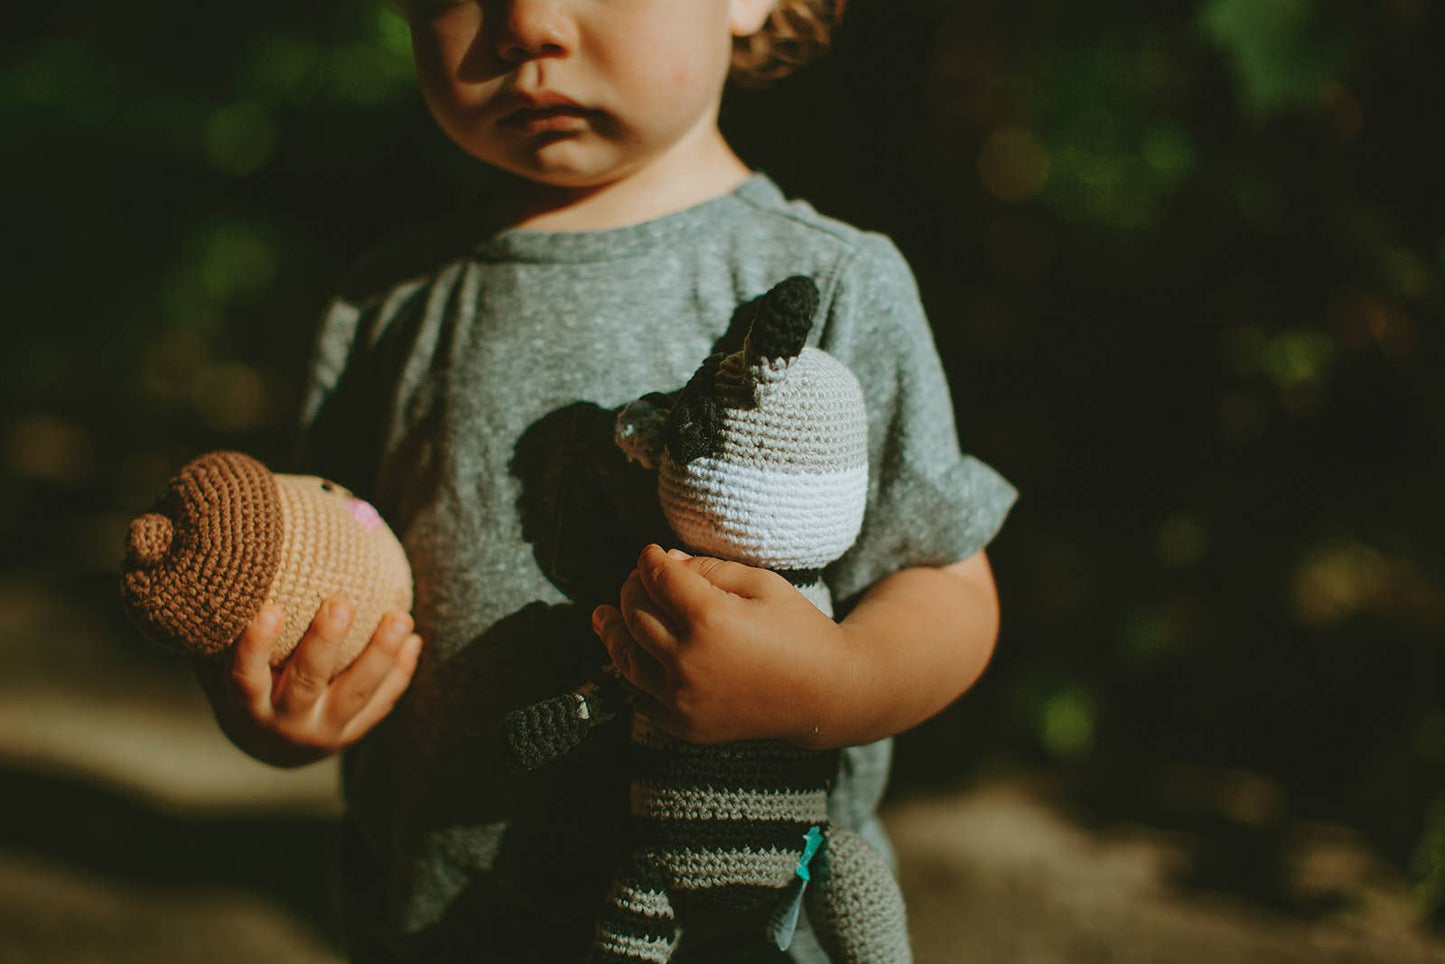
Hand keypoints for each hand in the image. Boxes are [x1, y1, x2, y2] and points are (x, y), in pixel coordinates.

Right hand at [193, 595, 421, 767]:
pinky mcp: (352, 734)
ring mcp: (323, 733)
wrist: (268, 747)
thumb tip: (226, 563)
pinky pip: (381, 703)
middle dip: (326, 642)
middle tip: (342, 601)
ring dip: (380, 654)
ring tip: (401, 617)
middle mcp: (284, 724)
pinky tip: (412, 640)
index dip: (254, 646)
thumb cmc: (246, 685)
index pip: (245, 677)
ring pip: (356, 693)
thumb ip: (225, 629)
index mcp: (245, 708)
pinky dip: (399, 671)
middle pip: (308, 682)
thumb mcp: (222, 667)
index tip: (268, 609)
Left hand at [592, 545, 855, 746]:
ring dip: (615, 631)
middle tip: (637, 579)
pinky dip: (631, 672)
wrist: (825, 693)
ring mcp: (683, 699)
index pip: (657, 578)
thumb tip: (665, 562)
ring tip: (606, 615)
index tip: (650, 552)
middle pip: (636, 614)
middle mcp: (688, 661)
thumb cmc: (798, 629)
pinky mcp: (685, 725)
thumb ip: (709, 569)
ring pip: (626, 657)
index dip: (649, 559)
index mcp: (709, 619)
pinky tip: (630, 654)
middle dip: (631, 589)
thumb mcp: (761, 584)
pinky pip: (640, 695)